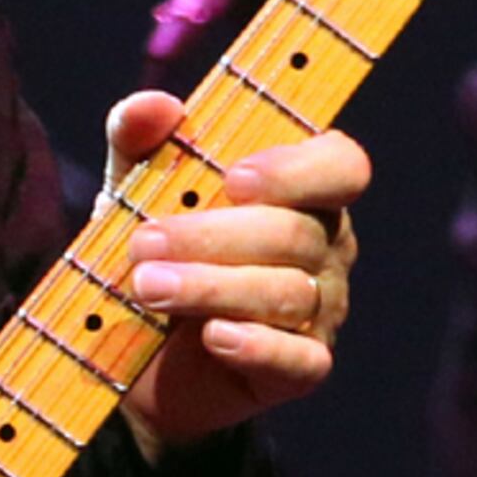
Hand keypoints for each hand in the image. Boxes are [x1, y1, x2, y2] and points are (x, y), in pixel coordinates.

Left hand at [105, 88, 367, 455]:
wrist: (135, 355)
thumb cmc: (157, 254)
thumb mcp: (135, 193)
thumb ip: (141, 144)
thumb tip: (154, 107)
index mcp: (305, 191)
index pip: (341, 166)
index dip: (297, 170)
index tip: (233, 180)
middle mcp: (327, 247)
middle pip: (296, 234)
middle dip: (214, 237)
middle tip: (143, 243)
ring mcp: (322, 311)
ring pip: (288, 293)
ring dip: (211, 288)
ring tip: (145, 288)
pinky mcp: (301, 369)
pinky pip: (299, 359)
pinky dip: (256, 346)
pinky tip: (213, 337)